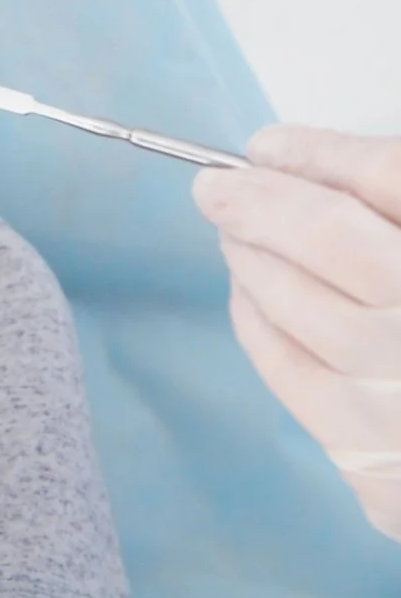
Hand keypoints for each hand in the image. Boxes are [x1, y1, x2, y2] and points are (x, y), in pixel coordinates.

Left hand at [193, 125, 400, 541]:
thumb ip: (381, 200)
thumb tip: (290, 162)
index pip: (388, 177)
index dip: (319, 154)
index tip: (269, 146)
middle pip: (333, 237)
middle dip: (261, 201)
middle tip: (214, 186)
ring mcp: (398, 388)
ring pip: (295, 300)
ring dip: (249, 257)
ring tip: (234, 235)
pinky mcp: (370, 451)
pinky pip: (284, 365)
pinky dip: (254, 318)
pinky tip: (248, 292)